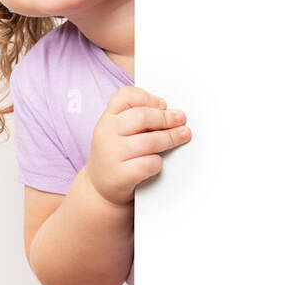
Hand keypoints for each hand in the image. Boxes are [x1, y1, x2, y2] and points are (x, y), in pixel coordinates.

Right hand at [85, 85, 191, 206]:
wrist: (100, 188)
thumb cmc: (117, 154)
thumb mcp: (118, 132)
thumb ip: (138, 119)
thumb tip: (171, 112)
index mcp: (107, 118)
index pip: (124, 96)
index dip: (147, 97)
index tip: (163, 104)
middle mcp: (106, 134)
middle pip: (141, 116)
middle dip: (166, 117)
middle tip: (181, 119)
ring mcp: (111, 155)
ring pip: (150, 141)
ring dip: (171, 137)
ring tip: (184, 135)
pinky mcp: (120, 175)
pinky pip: (149, 163)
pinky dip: (159, 162)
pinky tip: (160, 161)